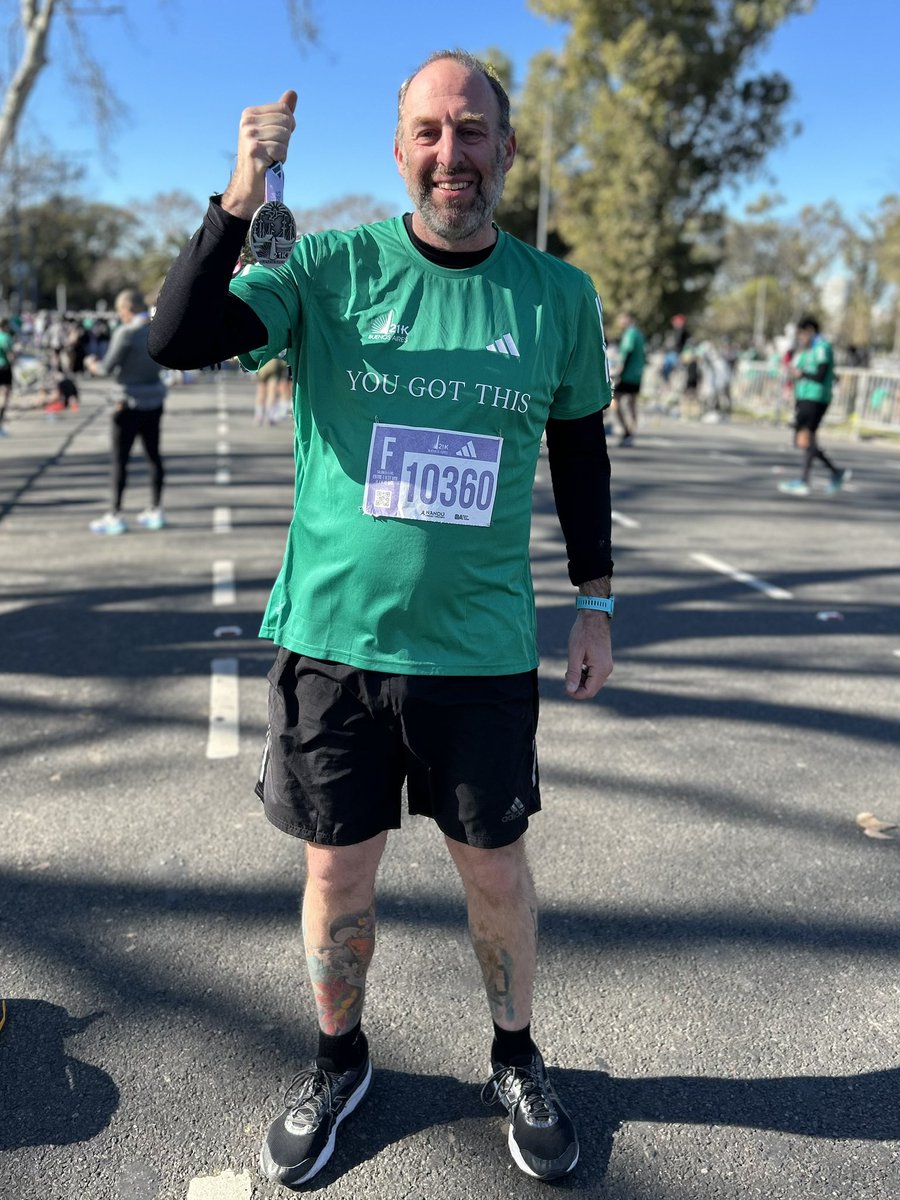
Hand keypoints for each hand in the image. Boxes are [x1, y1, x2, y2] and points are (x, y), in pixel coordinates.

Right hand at [222, 89, 297, 219]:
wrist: (251, 185)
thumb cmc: (264, 158)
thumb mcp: (273, 132)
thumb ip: (282, 113)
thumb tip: (293, 93)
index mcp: (250, 113)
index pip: (284, 110)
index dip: (287, 127)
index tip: (275, 139)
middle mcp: (247, 122)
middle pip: (286, 122)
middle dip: (285, 140)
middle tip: (271, 152)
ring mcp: (249, 135)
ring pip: (284, 136)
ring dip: (282, 151)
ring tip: (270, 158)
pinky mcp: (254, 149)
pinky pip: (281, 149)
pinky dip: (280, 160)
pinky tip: (269, 164)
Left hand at [564, 610, 612, 700]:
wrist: (594, 617)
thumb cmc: (583, 633)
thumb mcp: (575, 653)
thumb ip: (573, 673)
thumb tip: (569, 690)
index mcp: (600, 670)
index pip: (589, 692)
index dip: (575, 694)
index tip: (564, 688)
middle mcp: (606, 670)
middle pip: (591, 689)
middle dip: (577, 687)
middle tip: (565, 676)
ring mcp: (606, 666)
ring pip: (592, 683)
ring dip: (580, 681)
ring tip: (570, 670)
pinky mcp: (604, 662)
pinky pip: (594, 675)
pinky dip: (584, 674)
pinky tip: (576, 666)